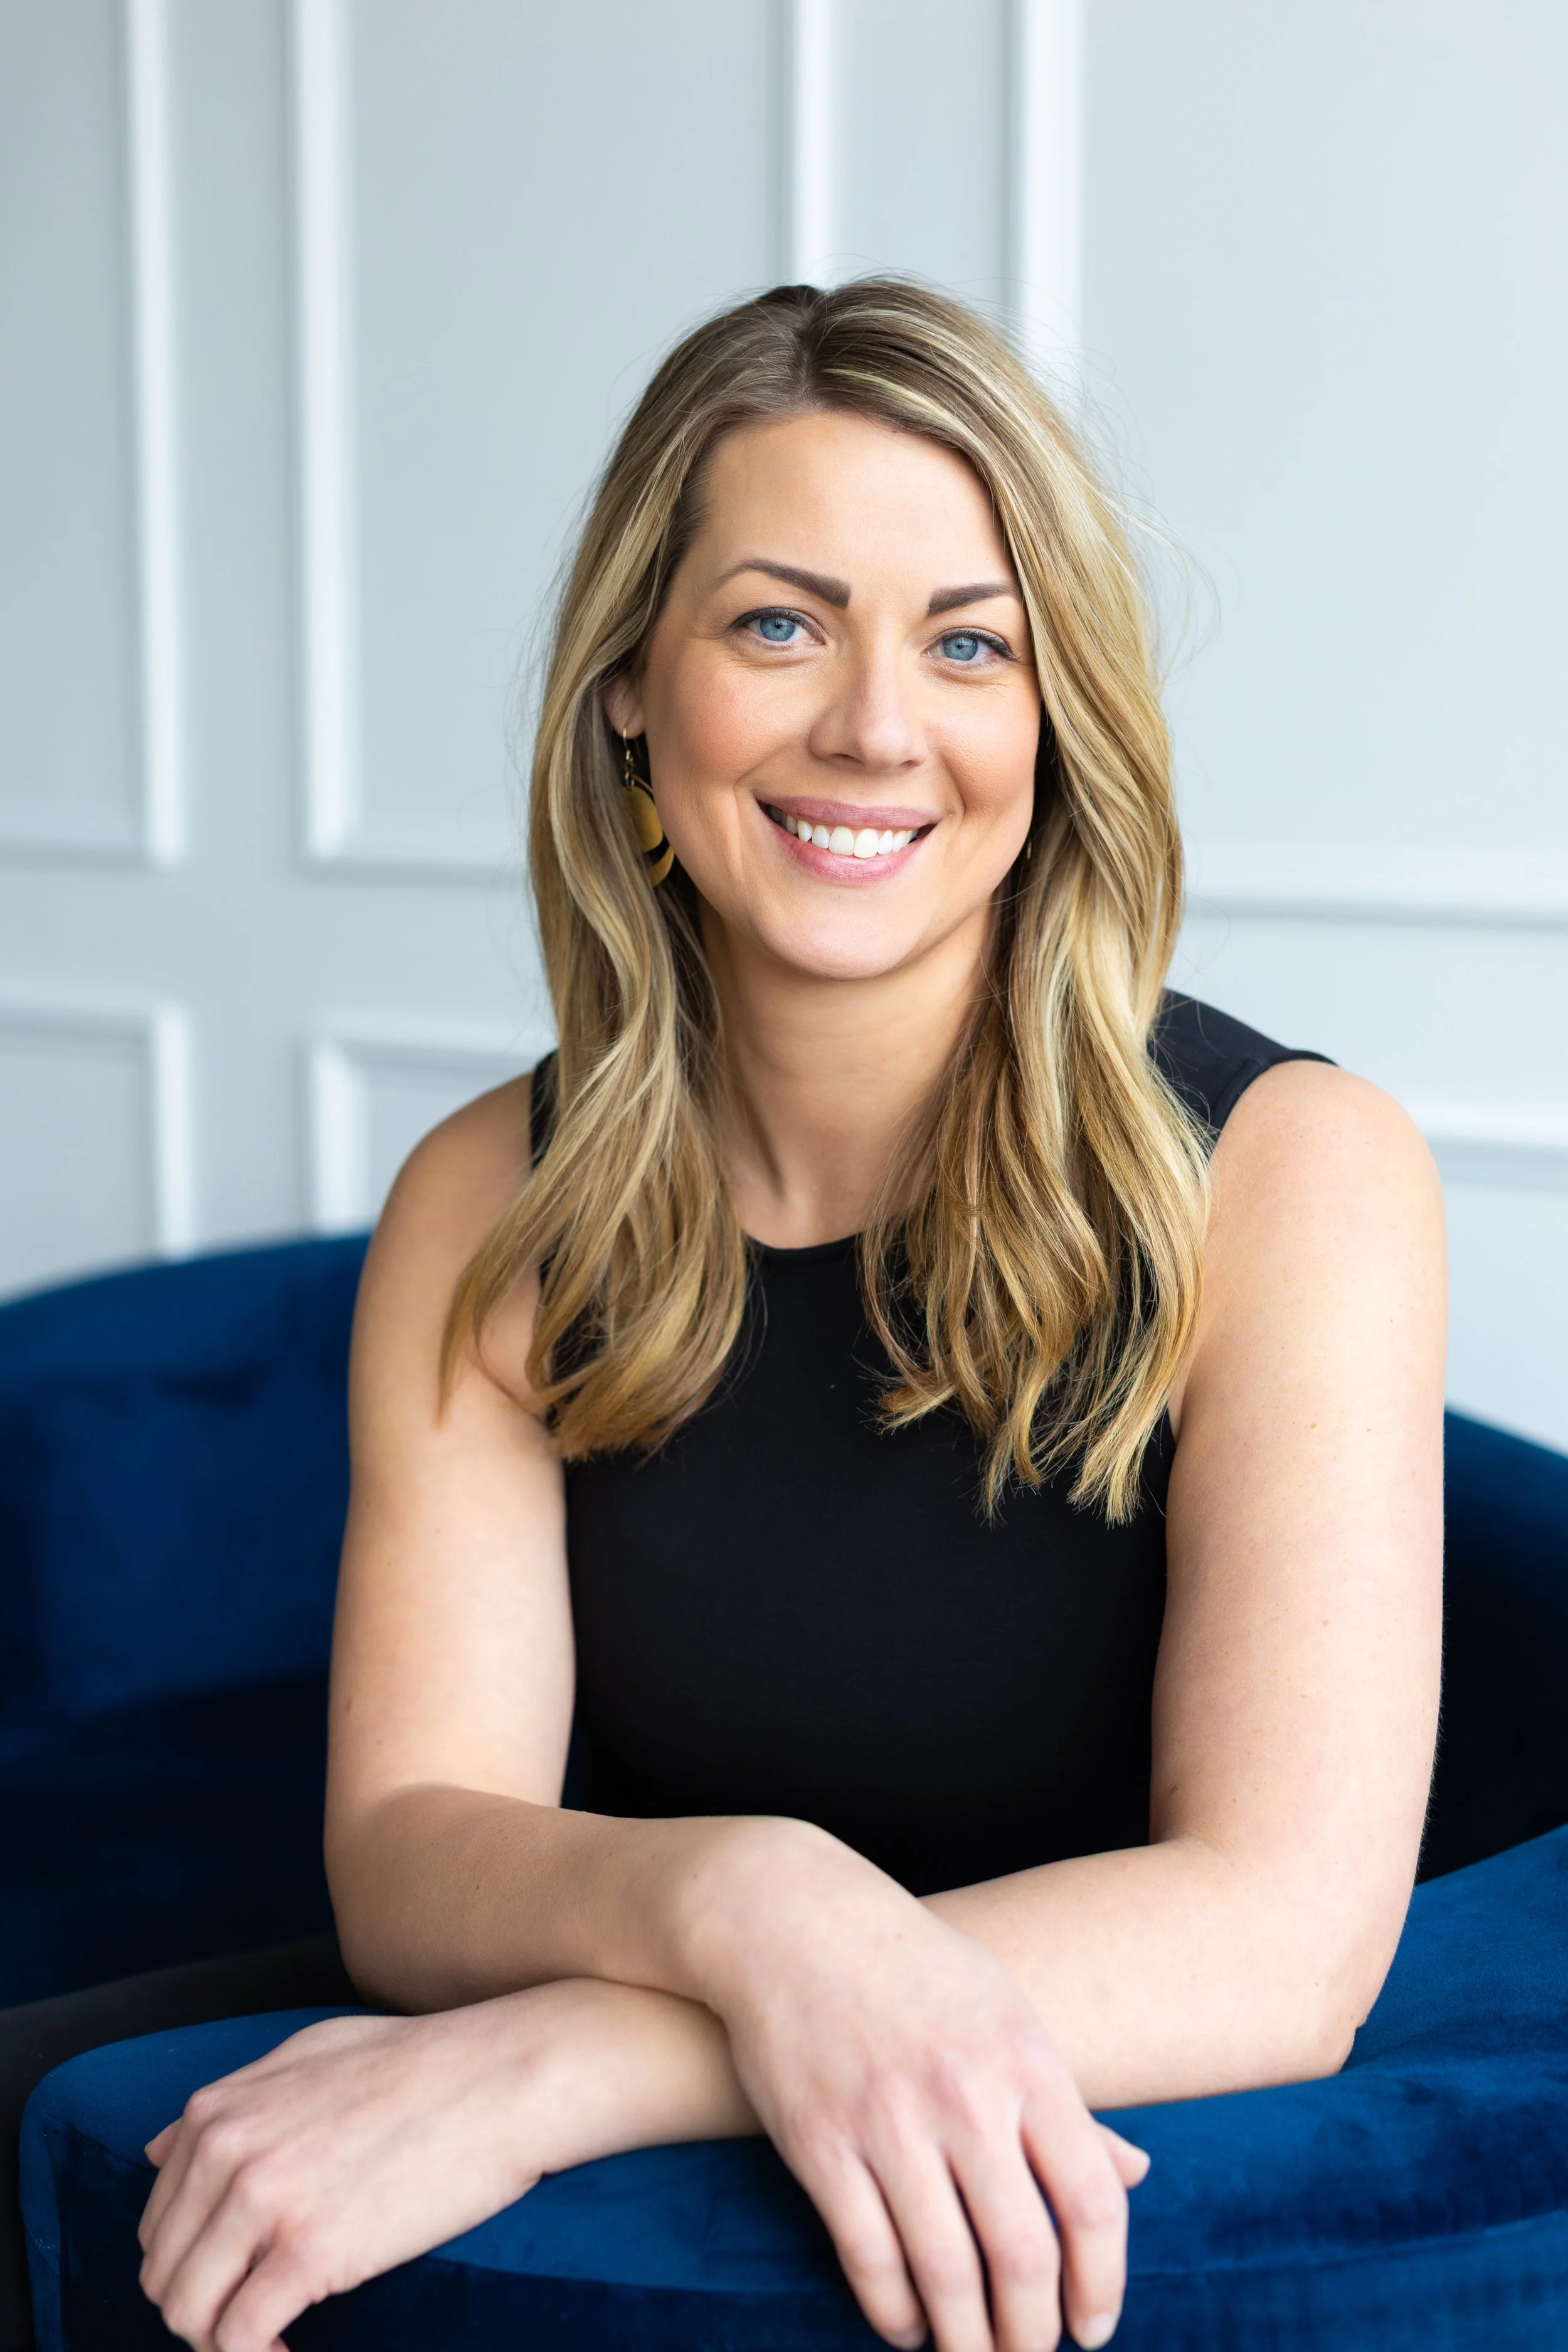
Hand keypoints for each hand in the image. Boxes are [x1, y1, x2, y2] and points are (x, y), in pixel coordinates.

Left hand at [137, 1980, 614, 2351]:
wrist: (500, 2078)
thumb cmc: (419, 2062)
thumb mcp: (306, 2055)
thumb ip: (231, 2102)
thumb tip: (157, 2150)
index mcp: (218, 2111)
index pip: (157, 2222)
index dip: (192, 2263)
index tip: (237, 2277)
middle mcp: (226, 2153)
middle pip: (164, 2274)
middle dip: (202, 2308)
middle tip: (256, 2315)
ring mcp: (264, 2202)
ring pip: (188, 2314)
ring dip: (220, 2341)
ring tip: (272, 2340)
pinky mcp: (309, 2252)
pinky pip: (239, 2338)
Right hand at [683, 1822, 1148, 2351]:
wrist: (791, 1919)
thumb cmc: (913, 1968)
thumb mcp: (1006, 2013)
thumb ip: (1068, 2103)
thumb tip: (1136, 2175)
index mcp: (1024, 2061)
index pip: (1092, 2200)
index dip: (1103, 2283)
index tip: (1094, 2328)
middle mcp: (965, 2094)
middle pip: (1022, 2253)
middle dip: (1032, 2334)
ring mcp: (888, 2120)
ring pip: (945, 2271)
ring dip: (966, 2341)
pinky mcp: (821, 2142)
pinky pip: (868, 2257)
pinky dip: (893, 2313)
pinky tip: (907, 2329)